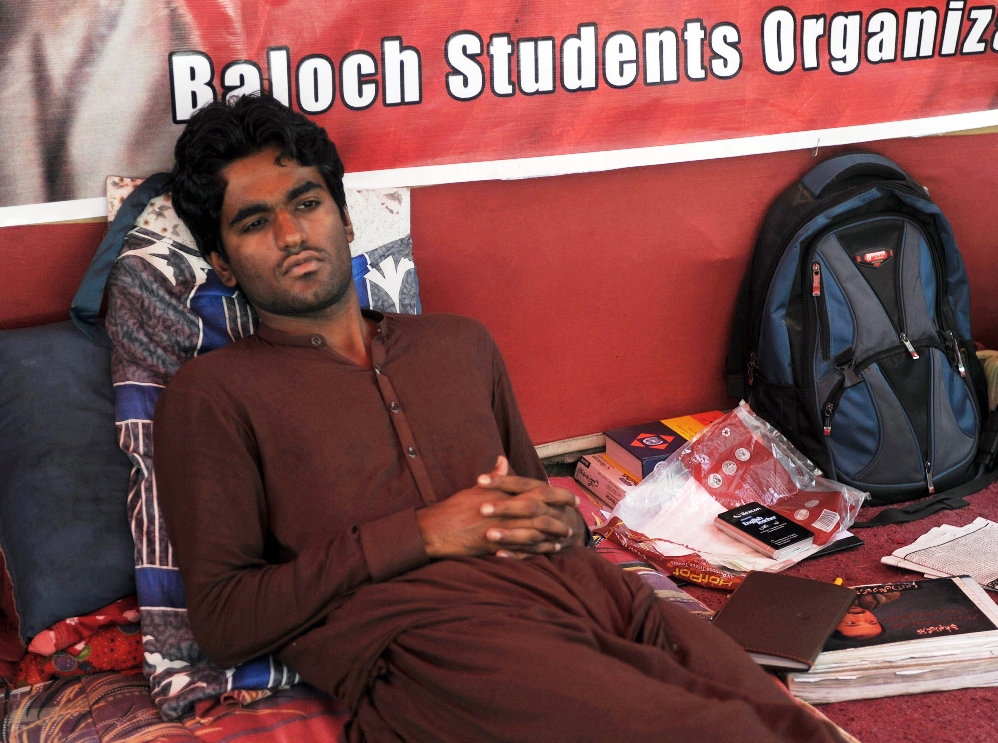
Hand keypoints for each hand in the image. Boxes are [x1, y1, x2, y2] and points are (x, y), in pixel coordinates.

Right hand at [415, 456, 584, 558]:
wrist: (435, 529)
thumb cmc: (454, 509)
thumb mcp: (475, 490)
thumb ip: (495, 478)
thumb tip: (503, 461)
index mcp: (503, 493)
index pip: (537, 491)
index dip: (557, 494)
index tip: (570, 496)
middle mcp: (506, 509)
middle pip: (542, 510)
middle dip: (561, 512)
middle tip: (575, 516)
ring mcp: (503, 528)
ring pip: (537, 530)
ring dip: (554, 533)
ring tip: (566, 535)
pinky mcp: (498, 545)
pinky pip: (525, 548)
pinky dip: (540, 549)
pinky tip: (550, 551)